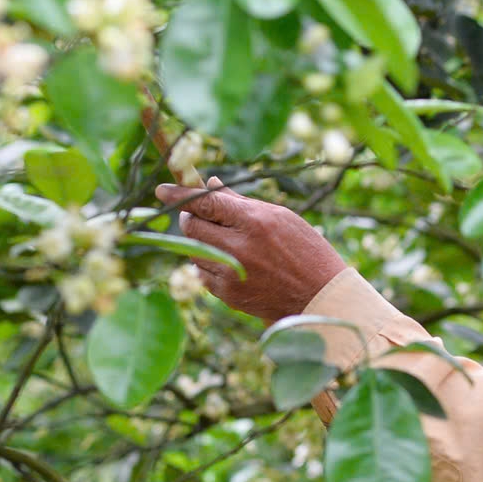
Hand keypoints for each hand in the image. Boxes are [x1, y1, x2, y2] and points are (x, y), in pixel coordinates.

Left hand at [154, 177, 346, 323]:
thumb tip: (210, 184)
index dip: (179, 194)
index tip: (161, 189)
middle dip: (191, 218)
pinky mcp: (228, 295)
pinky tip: (234, 266)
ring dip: (203, 243)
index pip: (204, 202)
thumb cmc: (306, 251)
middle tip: (202, 217)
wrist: (320, 297)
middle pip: (190, 226)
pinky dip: (210, 267)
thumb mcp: (281, 218)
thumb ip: (242, 202)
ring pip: (194, 251)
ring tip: (230, 244)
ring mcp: (231, 273)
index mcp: (254, 221)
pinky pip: (202, 274)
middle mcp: (239, 246)